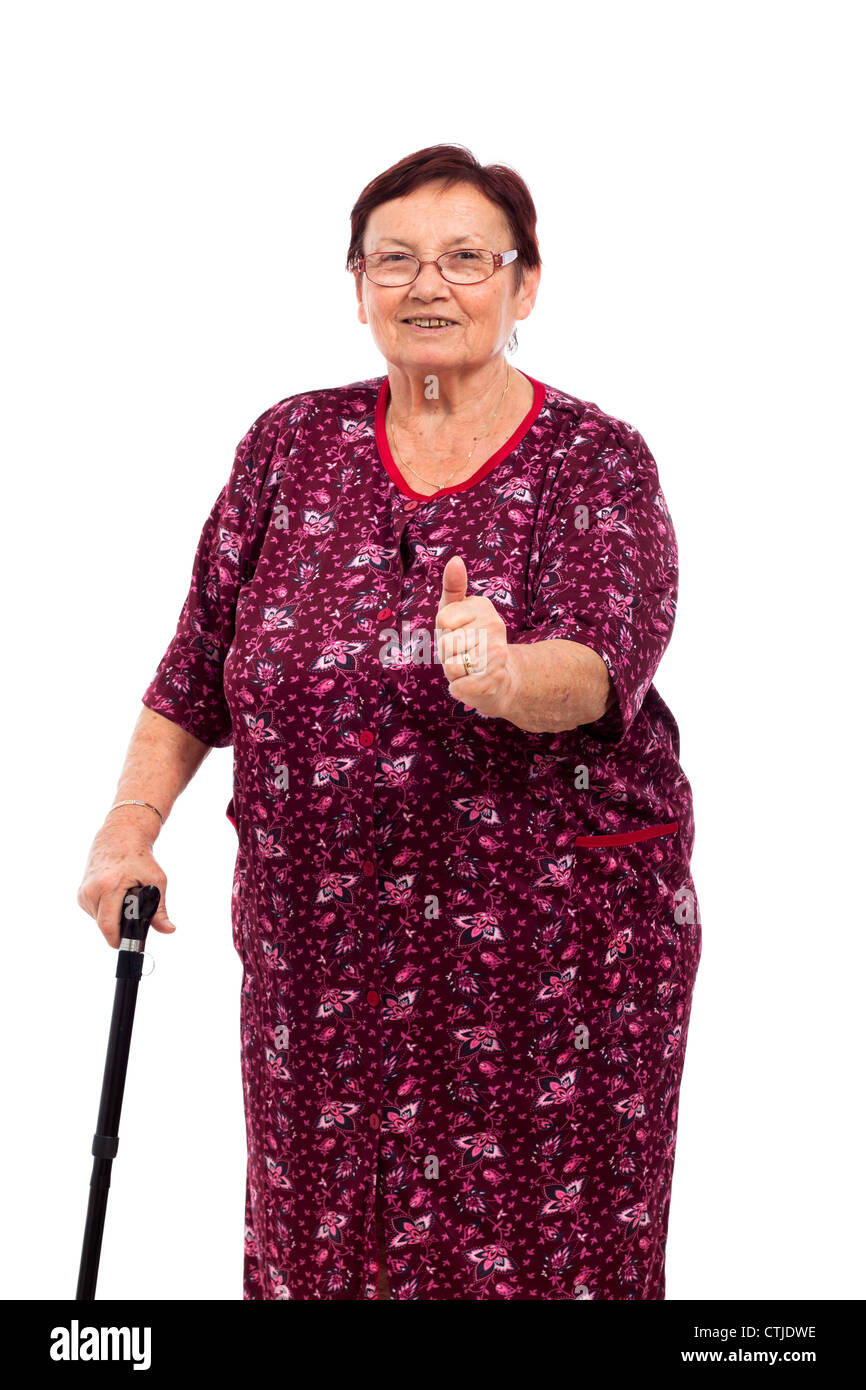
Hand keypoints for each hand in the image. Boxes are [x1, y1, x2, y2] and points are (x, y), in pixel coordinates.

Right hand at [77, 813, 176, 948]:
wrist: (119, 837)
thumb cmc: (139, 857)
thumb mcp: (156, 880)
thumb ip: (160, 909)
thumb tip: (168, 930)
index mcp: (109, 886)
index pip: (108, 925)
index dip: (118, 940)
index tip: (127, 945)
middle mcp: (92, 890)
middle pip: (103, 925)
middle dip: (119, 928)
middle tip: (133, 918)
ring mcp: (84, 892)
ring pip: (99, 920)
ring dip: (113, 918)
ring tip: (125, 899)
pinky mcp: (81, 894)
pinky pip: (95, 913)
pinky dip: (107, 910)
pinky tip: (115, 896)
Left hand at [435, 554, 519, 721]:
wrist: (496, 676)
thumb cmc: (465, 638)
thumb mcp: (453, 610)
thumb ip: (452, 586)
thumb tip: (455, 560)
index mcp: (482, 606)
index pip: (443, 619)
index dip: (442, 631)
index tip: (455, 632)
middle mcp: (495, 626)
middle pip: (446, 643)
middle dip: (446, 653)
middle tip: (460, 652)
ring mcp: (498, 652)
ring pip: (452, 665)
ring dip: (452, 671)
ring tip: (466, 666)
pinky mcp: (497, 677)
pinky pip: (463, 685)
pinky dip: (458, 687)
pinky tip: (466, 683)